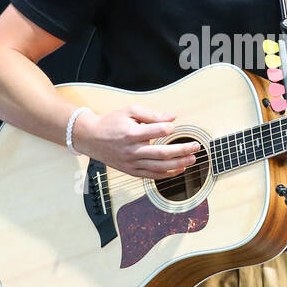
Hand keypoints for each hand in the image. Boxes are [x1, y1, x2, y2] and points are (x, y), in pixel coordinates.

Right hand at [75, 105, 199, 178]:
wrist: (91, 138)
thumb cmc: (111, 122)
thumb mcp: (130, 111)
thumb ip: (152, 114)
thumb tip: (172, 118)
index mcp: (131, 133)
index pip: (157, 131)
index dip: (169, 128)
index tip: (175, 127)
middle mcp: (132, 150)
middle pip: (162, 153)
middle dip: (182, 150)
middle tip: (196, 147)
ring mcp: (131, 163)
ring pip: (159, 167)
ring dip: (178, 164)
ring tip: (191, 160)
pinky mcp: (130, 171)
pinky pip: (151, 175)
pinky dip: (166, 174)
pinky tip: (178, 170)